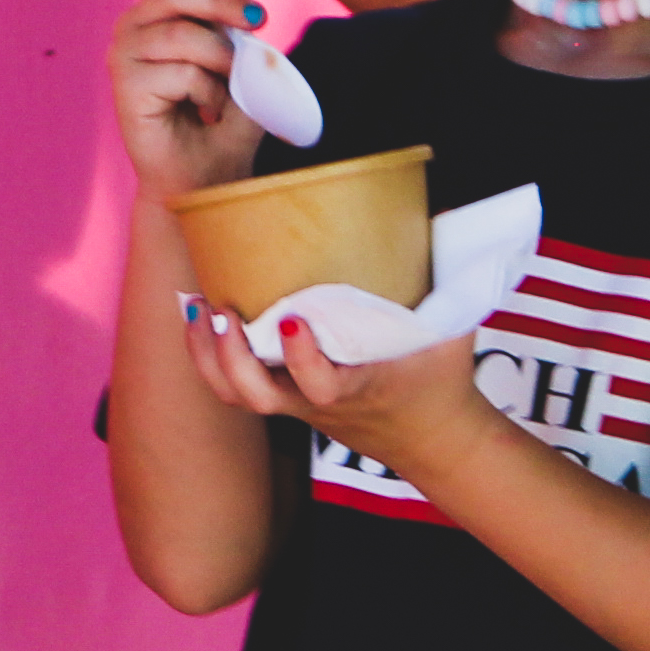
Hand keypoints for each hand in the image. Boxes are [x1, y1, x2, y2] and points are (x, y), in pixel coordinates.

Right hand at [111, 0, 267, 200]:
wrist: (211, 174)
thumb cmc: (225, 114)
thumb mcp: (236, 46)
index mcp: (161, 8)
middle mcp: (136, 24)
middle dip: (222, 1)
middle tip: (256, 21)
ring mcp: (126, 53)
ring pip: (183, 33)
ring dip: (221, 62)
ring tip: (225, 89)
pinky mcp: (125, 85)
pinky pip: (180, 70)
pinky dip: (208, 91)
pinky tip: (204, 109)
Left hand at [180, 295, 486, 476]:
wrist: (435, 442)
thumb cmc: (441, 378)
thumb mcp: (453, 330)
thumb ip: (450, 275)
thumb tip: (444, 208)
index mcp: (362, 385)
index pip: (322, 386)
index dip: (302, 358)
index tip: (291, 320)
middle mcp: (320, 401)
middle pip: (257, 398)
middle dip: (230, 357)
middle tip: (223, 309)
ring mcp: (298, 404)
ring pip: (238, 397)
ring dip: (208, 356)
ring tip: (196, 306)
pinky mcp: (288, 400)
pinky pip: (238, 389)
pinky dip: (212, 357)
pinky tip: (200, 317)